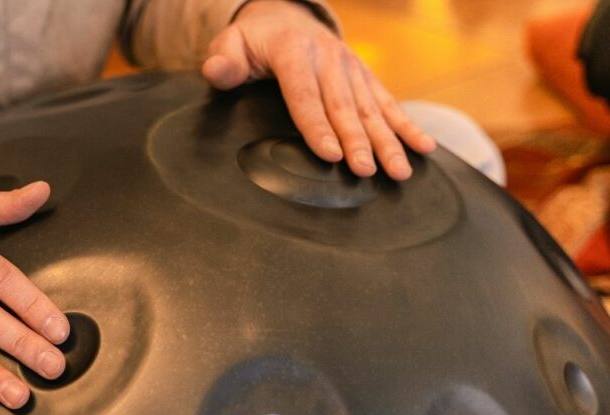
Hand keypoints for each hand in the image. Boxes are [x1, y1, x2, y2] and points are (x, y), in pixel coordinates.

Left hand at [201, 0, 435, 179]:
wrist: (286, 15)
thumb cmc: (253, 41)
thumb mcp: (231, 44)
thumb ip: (223, 61)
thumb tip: (218, 71)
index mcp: (294, 52)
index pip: (305, 95)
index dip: (317, 126)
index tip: (329, 154)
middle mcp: (329, 58)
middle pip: (343, 106)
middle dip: (357, 141)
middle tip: (367, 172)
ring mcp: (351, 67)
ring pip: (370, 108)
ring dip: (387, 141)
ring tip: (400, 171)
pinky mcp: (364, 76)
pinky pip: (388, 102)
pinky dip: (407, 126)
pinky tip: (424, 148)